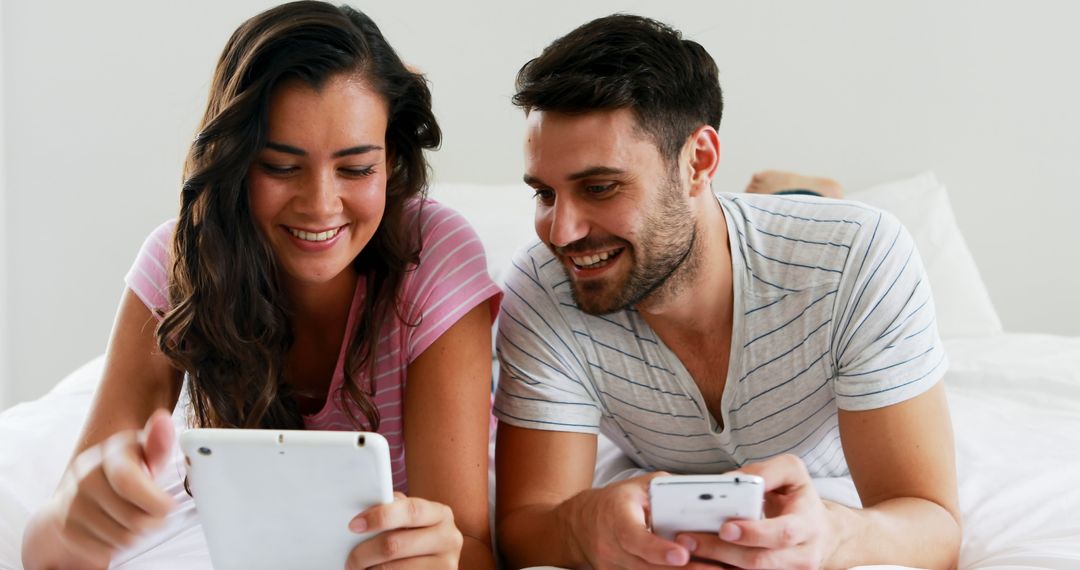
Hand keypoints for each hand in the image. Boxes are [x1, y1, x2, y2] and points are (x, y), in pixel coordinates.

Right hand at [29, 410, 175, 568]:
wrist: (82, 491)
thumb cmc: (124, 470)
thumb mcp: (146, 453)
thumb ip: (159, 443)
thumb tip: (163, 420)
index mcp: (108, 455)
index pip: (126, 481)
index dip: (154, 500)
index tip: (169, 506)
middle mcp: (85, 478)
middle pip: (132, 518)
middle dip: (153, 521)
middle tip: (157, 514)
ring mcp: (72, 505)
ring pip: (122, 538)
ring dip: (138, 534)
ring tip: (137, 519)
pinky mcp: (67, 530)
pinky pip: (105, 550)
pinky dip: (118, 545)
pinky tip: (119, 528)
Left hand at [345, 492, 463, 568]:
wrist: (435, 563)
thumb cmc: (416, 537)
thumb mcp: (411, 520)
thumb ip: (394, 510)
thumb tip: (364, 512)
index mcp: (441, 514)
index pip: (411, 511)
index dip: (380, 516)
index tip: (355, 525)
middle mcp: (449, 539)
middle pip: (395, 545)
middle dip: (364, 553)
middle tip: (350, 559)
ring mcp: (446, 565)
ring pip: (393, 569)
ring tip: (361, 569)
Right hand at [567, 472, 712, 568]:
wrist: (580, 524)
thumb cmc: (616, 502)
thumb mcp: (639, 487)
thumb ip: (668, 489)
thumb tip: (704, 492)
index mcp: (617, 516)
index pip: (634, 536)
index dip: (657, 548)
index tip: (681, 554)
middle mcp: (611, 545)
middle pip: (647, 565)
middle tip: (716, 568)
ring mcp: (612, 566)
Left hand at [673, 454, 835, 569]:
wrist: (821, 532)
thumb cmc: (800, 498)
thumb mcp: (792, 474)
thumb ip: (766, 472)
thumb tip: (730, 480)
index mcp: (808, 524)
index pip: (783, 534)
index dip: (753, 533)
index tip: (725, 527)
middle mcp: (803, 555)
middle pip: (760, 560)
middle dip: (722, 551)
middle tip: (689, 539)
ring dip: (716, 564)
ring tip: (687, 549)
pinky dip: (722, 569)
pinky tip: (701, 560)